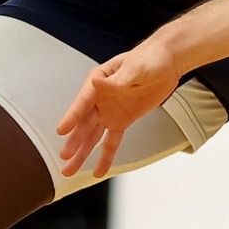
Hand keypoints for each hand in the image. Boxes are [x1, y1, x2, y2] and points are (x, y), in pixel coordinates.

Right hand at [55, 42, 182, 177]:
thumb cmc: (150, 58)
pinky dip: (105, 156)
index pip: (83, 102)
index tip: (62, 130)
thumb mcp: (136, 67)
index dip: (72, 116)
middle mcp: (100, 98)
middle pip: (84, 122)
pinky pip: (111, 141)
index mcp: (100, 80)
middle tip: (64, 155)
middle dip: (74, 140)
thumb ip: (117, 80)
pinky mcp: (122, 120)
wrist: (166, 62)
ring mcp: (110, 111)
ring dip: (82, 152)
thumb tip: (97, 83)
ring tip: (70, 169)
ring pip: (92, 136)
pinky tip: (98, 169)